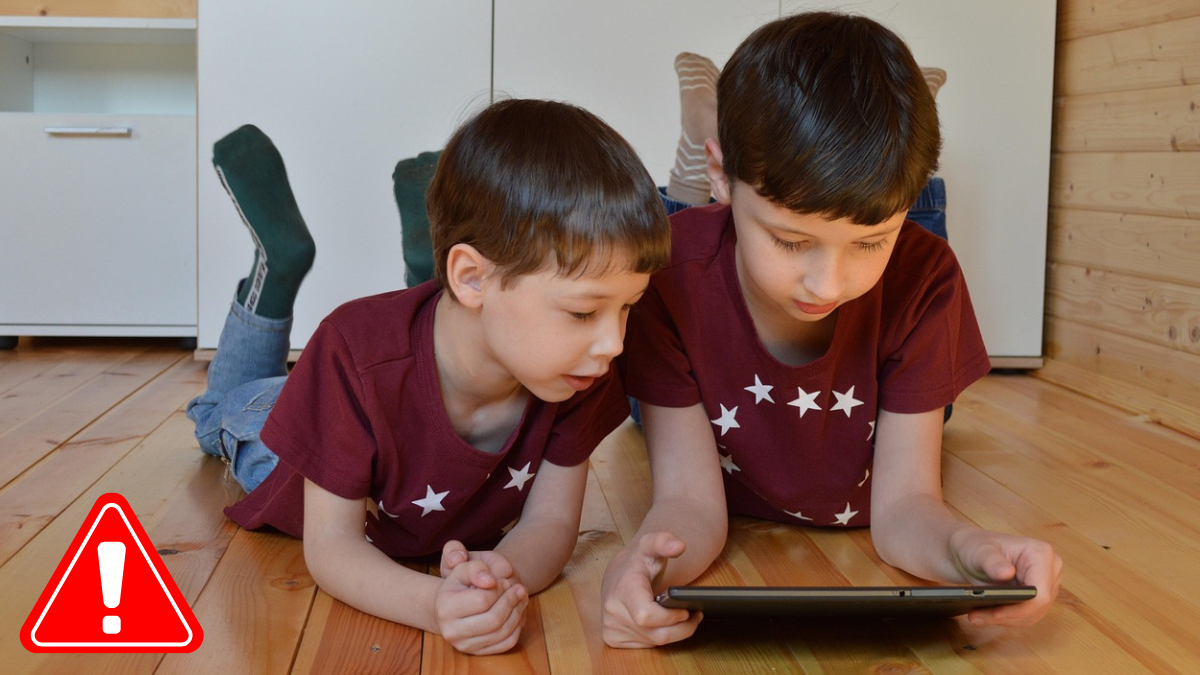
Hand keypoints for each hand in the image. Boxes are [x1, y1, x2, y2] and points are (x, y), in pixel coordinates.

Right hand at [435, 544, 528, 654]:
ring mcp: (464, 645)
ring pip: (502, 633)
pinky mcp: (477, 652)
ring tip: (521, 598)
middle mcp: (452, 631)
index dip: (499, 589)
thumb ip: (476, 569)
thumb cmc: (459, 584)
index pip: (483, 600)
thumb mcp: (463, 569)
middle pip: (494, 619)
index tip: (504, 581)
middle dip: (511, 601)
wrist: (450, 607)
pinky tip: (517, 613)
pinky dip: (517, 628)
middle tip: (519, 588)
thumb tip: (491, 581)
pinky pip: (506, 644)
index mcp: (446, 608)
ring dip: (518, 613)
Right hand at [601, 532, 701, 647]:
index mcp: (623, 589)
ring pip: (653, 642)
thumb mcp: (650, 545)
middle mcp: (613, 611)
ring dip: (674, 634)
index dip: (670, 617)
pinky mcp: (613, 638)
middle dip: (680, 628)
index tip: (684, 609)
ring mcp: (611, 627)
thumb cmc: (638, 561)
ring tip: (686, 619)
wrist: (617, 575)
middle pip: (656, 634)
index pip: (647, 616)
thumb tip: (679, 545)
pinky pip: (645, 645)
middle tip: (694, 616)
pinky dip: (660, 637)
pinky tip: (666, 625)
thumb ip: (664, 542)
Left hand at [950, 528, 1062, 626]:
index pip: (1040, 593)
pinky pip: (1026, 616)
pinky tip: (984, 616)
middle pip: (1037, 606)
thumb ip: (991, 561)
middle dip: (1008, 616)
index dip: (1021, 608)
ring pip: (1032, 615)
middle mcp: (1049, 570)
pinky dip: (1005, 618)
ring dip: (1004, 620)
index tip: (996, 613)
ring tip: (976, 617)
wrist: (972, 553)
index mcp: (1040, 553)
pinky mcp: (1037, 597)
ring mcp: (1046, 585)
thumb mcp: (978, 551)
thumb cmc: (976, 546)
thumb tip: (1007, 573)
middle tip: (976, 617)